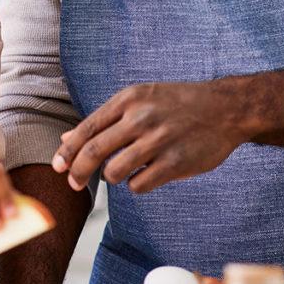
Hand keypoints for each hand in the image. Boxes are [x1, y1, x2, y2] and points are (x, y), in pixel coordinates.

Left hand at [51, 79, 248, 193]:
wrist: (226, 108)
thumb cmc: (176, 103)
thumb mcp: (139, 100)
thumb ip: (105, 120)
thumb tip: (67, 137)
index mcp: (128, 100)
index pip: (87, 128)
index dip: (67, 150)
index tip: (58, 166)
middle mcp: (140, 118)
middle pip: (93, 152)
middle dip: (78, 172)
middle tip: (74, 183)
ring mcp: (158, 141)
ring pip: (114, 172)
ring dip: (112, 177)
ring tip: (123, 171)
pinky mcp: (175, 163)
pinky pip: (139, 184)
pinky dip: (136, 184)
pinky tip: (145, 175)